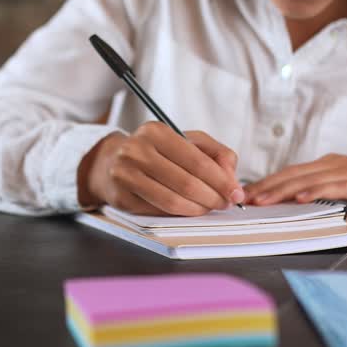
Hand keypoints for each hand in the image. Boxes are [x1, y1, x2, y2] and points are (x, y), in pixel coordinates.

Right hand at [77, 122, 246, 215]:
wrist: (110, 161)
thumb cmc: (155, 151)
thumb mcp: (185, 141)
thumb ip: (215, 153)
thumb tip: (231, 177)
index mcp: (156, 132)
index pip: (198, 161)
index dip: (221, 180)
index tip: (235, 192)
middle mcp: (137, 150)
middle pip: (186, 183)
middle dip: (212, 197)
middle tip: (225, 203)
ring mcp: (125, 175)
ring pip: (172, 201)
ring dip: (197, 209)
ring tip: (209, 208)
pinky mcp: (121, 197)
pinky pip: (157, 211)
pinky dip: (179, 214)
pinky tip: (189, 210)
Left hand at [242, 155, 346, 217]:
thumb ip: (334, 192)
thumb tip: (305, 203)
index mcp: (335, 166)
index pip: (294, 174)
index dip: (269, 183)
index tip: (247, 195)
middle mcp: (339, 164)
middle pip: (295, 174)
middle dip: (267, 187)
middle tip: (242, 199)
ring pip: (311, 179)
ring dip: (283, 189)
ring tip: (262, 199)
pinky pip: (338, 187)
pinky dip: (317, 192)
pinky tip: (301, 198)